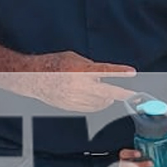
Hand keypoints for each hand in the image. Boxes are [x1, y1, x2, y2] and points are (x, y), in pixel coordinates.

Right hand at [16, 52, 135, 111]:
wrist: (33, 78)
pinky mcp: (71, 106)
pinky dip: (97, 104)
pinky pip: (90, 108)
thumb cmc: (53, 65)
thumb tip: (102, 74)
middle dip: (122, 94)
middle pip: (107, 92)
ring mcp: (75, 98)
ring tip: (106, 94)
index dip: (120, 72)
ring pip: (100, 102)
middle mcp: (79, 86)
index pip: (105, 71)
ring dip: (107, 98)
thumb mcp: (74, 58)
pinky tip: (98, 100)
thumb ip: (89, 66)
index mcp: (80, 70)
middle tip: (133, 95)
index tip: (132, 72)